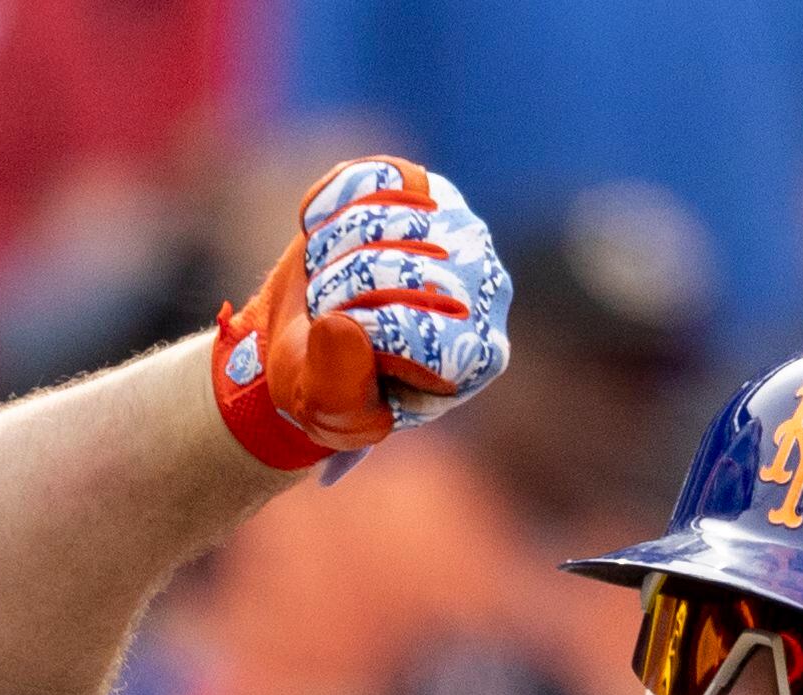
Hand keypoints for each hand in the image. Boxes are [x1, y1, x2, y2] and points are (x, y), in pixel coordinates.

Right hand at [212, 157, 512, 471]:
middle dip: (334, 290)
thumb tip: (340, 324)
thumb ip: (336, 389)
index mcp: (476, 356)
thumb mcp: (327, 410)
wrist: (316, 333)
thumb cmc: (332, 382)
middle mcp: (487, 289)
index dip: (355, 329)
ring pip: (378, 217)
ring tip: (330, 278)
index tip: (337, 342)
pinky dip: (328, 204)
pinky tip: (326, 232)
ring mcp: (461, 230)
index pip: (412, 327)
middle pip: (391, 269)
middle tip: (326, 312)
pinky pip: (367, 177)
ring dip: (326, 250)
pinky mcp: (429, 187)